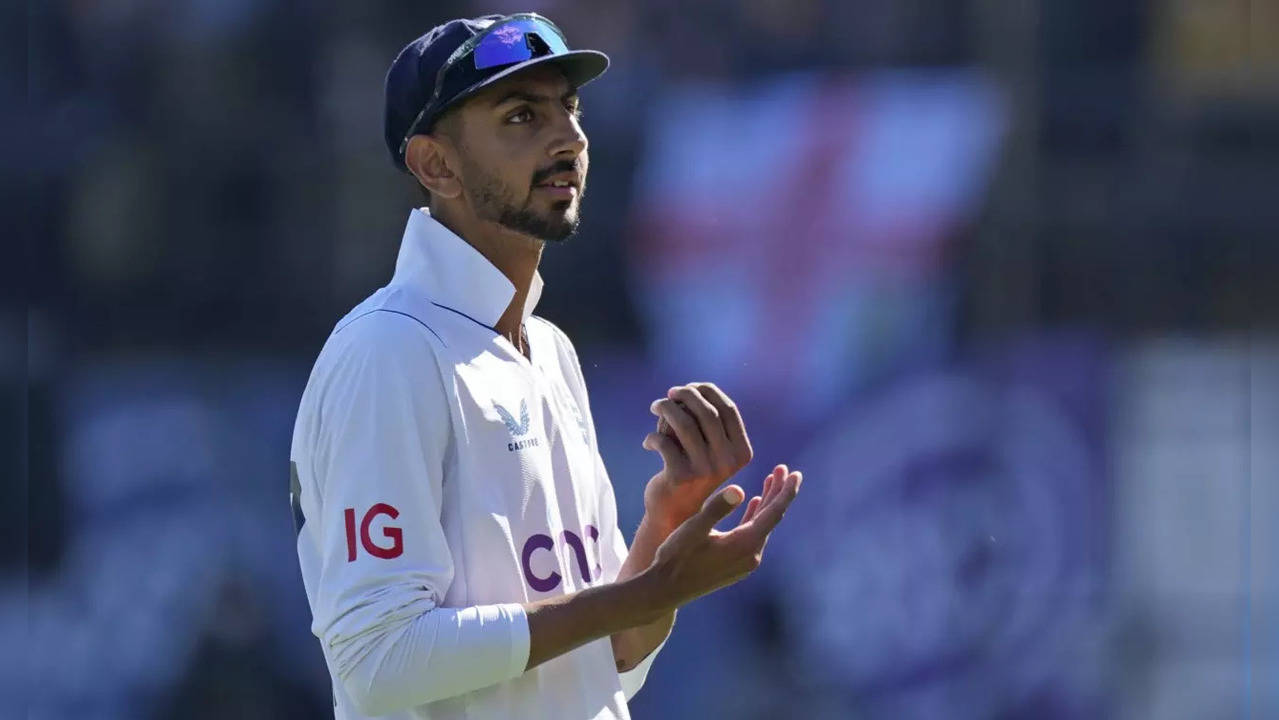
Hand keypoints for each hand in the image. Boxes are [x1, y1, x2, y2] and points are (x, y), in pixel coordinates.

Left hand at [642, 383, 753, 529]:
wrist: (675, 512)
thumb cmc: (691, 469)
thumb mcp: (708, 447)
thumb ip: (706, 420)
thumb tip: (691, 389)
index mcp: (741, 452)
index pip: (729, 410)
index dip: (708, 391)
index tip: (688, 387)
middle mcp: (728, 461)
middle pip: (707, 412)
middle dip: (685, 395)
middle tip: (669, 393)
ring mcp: (705, 469)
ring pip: (684, 423)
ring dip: (666, 408)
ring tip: (656, 406)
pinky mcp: (681, 476)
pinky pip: (663, 441)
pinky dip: (652, 437)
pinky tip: (648, 443)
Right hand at [644, 465, 801, 611]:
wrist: (665, 590)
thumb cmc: (675, 556)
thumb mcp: (694, 529)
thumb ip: (717, 508)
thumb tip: (739, 489)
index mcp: (745, 544)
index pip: (774, 513)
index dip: (786, 491)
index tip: (797, 473)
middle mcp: (751, 555)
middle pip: (771, 518)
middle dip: (778, 492)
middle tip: (784, 469)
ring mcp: (745, 562)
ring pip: (762, 526)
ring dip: (766, 502)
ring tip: (771, 480)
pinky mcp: (736, 564)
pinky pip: (753, 535)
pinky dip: (755, 516)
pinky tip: (754, 503)